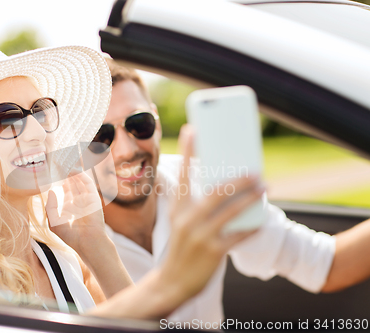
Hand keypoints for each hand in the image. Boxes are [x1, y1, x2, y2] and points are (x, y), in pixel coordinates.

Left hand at [46, 171, 106, 256]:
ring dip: (73, 172)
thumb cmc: (70, 235)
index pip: (65, 190)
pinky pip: (87, 183)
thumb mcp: (54, 221)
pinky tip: (73, 170)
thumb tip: (51, 191)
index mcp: (69, 207)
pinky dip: (81, 175)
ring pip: (79, 182)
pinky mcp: (93, 197)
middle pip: (72, 184)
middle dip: (65, 174)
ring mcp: (86, 199)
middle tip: (58, 164)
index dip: (59, 181)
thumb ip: (50, 206)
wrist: (87, 241)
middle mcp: (78, 202)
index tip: (52, 173)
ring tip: (64, 163)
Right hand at [162, 125, 263, 299]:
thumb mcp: (179, 224)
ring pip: (231, 210)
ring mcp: (199, 236)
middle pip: (216, 191)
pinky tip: (260, 221)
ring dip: (250, 197)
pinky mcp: (213, 252)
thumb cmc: (180, 249)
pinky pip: (238, 236)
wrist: (171, 282)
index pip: (183, 176)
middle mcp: (186, 220)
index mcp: (177, 209)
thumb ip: (194, 206)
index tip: (192, 129)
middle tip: (255, 170)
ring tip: (264, 187)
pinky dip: (251, 227)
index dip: (187, 151)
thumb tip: (222, 188)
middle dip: (238, 179)